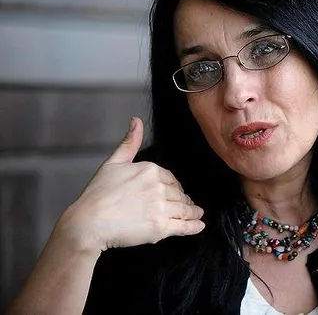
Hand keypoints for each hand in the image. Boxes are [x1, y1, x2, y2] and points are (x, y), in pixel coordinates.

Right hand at [57, 117, 204, 253]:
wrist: (87, 223)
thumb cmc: (97, 194)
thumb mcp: (113, 162)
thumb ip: (129, 142)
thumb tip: (136, 120)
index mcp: (150, 170)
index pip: (171, 178)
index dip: (174, 186)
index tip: (176, 192)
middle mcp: (159, 187)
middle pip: (178, 194)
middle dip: (182, 200)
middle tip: (188, 206)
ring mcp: (161, 208)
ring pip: (184, 209)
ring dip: (192, 212)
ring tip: (197, 214)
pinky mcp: (161, 228)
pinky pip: (184, 226)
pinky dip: (194, 226)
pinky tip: (199, 225)